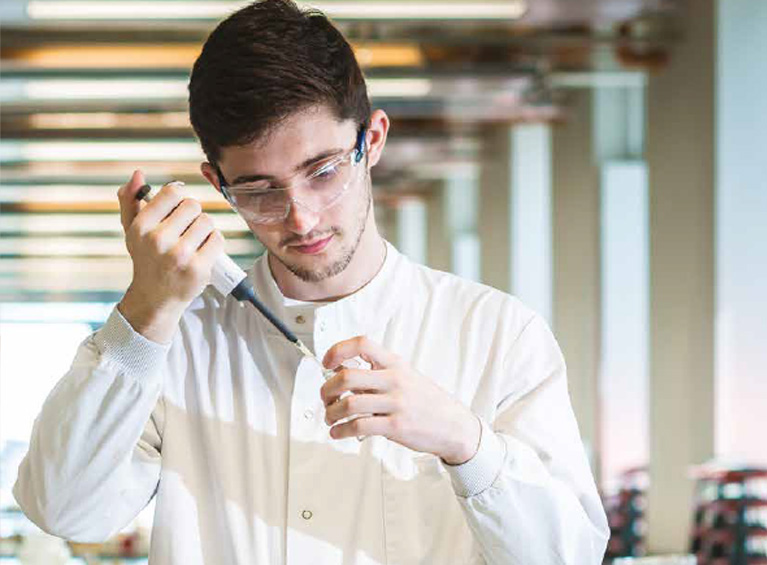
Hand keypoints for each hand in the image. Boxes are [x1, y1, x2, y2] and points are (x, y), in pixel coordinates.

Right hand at [117, 170, 224, 342]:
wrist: (156, 297)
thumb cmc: (146, 259)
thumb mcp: (132, 231)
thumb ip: (131, 200)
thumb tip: (137, 174)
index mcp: (141, 226)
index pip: (173, 192)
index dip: (179, 198)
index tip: (178, 209)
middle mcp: (158, 240)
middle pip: (193, 205)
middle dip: (193, 215)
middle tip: (185, 230)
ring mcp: (179, 255)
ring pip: (207, 221)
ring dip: (204, 229)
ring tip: (194, 242)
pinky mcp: (198, 268)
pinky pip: (217, 239)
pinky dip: (214, 242)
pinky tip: (203, 251)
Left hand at [320, 336, 481, 464]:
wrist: (454, 426)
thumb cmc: (426, 401)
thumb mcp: (405, 377)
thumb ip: (377, 373)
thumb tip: (340, 371)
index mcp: (395, 363)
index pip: (362, 344)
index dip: (338, 350)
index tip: (326, 362)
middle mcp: (394, 379)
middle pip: (347, 376)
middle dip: (327, 389)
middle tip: (325, 398)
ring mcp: (396, 403)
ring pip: (349, 404)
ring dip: (331, 413)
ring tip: (330, 418)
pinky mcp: (396, 425)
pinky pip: (359, 427)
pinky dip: (341, 431)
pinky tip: (338, 433)